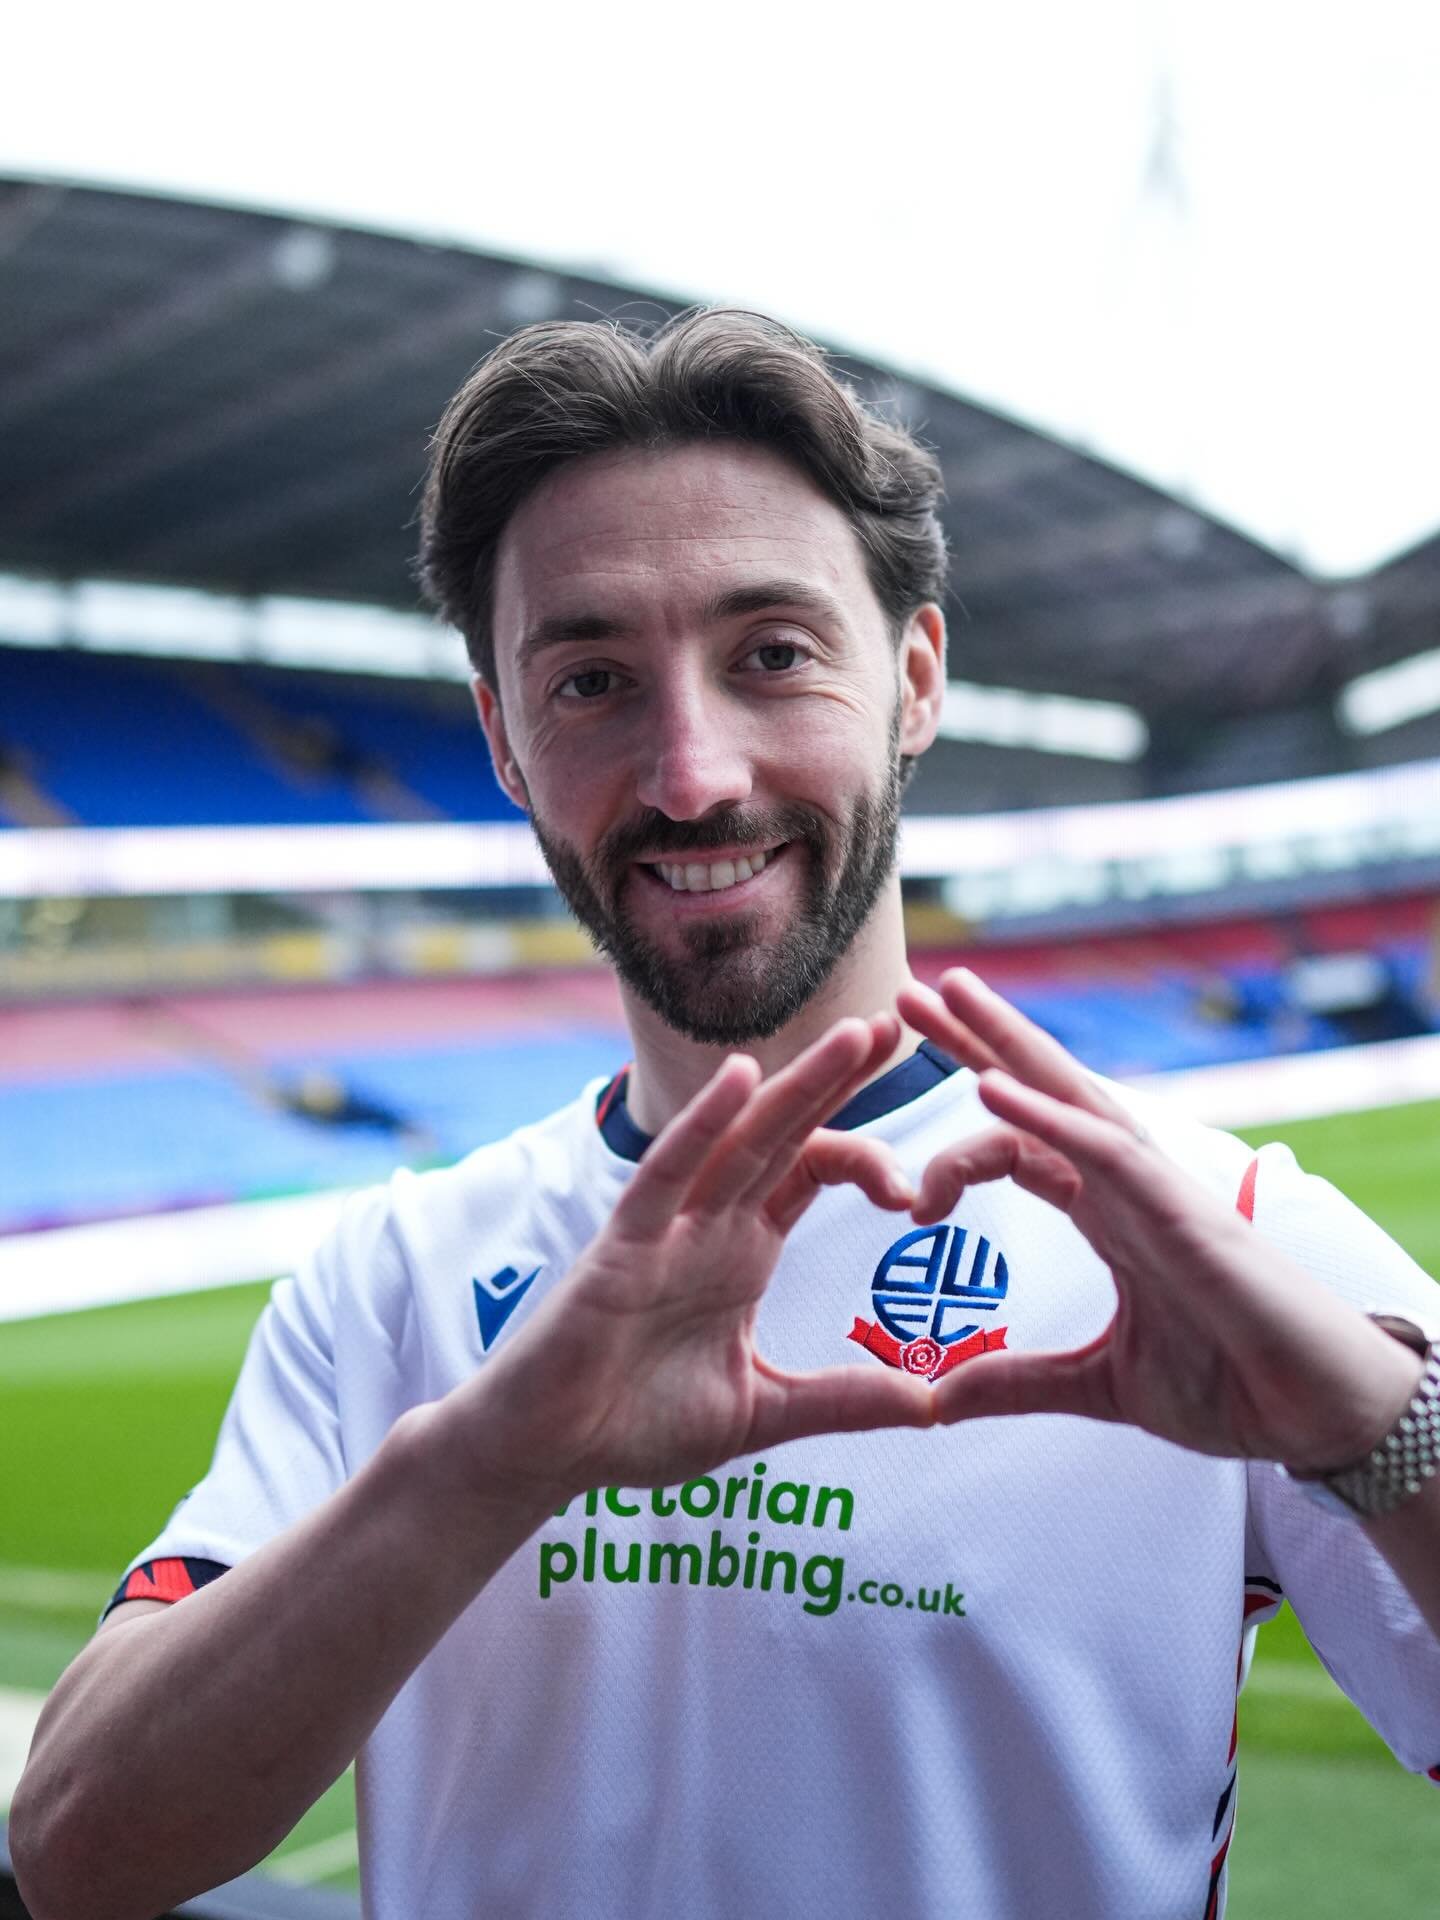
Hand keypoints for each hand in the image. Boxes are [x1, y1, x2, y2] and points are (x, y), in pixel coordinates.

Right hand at [446, 1014, 934, 1508]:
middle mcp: (710, 1226)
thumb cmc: (635, 1427)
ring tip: (850, 1038)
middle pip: (785, 1136)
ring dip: (795, 1087)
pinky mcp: (622, 1248)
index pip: (810, 1173)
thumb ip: (842, 1400)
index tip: (919, 1189)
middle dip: (837, 1082)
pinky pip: (665, 1174)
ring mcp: (667, 1230)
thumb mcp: (764, 1412)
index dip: (866, 1158)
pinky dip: (701, 1124)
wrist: (546, 1456)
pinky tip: (740, 1078)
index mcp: (742, 1252)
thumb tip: (932, 1405)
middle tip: (891, 1027)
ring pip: (740, 1140)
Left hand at [896, 970, 1422, 1468]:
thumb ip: (1017, 1384)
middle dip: (977, 1043)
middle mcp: (1125, 1186)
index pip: (1024, 1144)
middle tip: (909, 995)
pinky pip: (1105, 1150)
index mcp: (1108, 1215)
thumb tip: (937, 1399)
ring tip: (953, 994)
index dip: (965, 1120)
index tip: (901, 1154)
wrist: (1317, 1415)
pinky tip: (992, 1086)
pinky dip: (1047, 1117)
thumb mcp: (1100, 1387)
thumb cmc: (1232, 1386)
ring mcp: (1156, 1190)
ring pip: (1071, 1097)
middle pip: (1040, 1094)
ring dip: (1007, 1044)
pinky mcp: (1183, 1212)